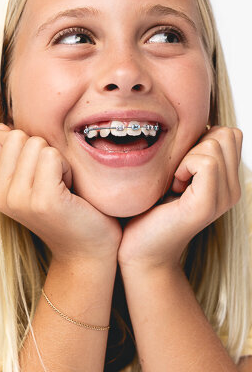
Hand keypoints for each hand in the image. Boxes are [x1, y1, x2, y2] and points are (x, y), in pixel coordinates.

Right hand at [0, 123, 121, 263]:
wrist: (85, 248)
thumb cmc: (63, 207)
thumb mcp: (29, 178)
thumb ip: (12, 153)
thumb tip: (1, 126)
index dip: (23, 144)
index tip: (36, 172)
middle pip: (18, 136)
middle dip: (42, 151)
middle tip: (52, 181)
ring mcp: (17, 198)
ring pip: (36, 144)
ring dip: (56, 160)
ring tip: (61, 186)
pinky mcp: (42, 200)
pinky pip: (52, 156)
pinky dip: (67, 168)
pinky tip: (69, 191)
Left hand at [117, 126, 242, 271]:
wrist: (139, 249)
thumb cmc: (148, 210)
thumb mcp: (173, 173)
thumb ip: (190, 151)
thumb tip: (196, 123)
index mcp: (227, 181)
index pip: (229, 133)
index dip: (201, 139)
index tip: (180, 166)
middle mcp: (232, 189)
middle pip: (226, 134)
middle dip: (196, 145)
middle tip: (177, 175)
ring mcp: (223, 198)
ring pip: (216, 144)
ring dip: (187, 157)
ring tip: (174, 184)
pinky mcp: (207, 204)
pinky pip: (206, 162)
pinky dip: (184, 166)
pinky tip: (173, 187)